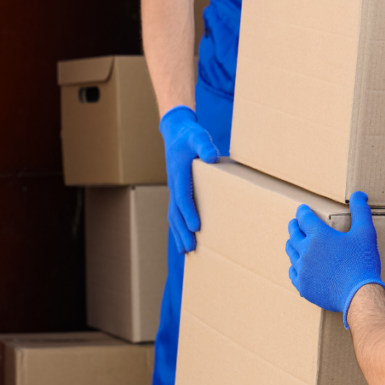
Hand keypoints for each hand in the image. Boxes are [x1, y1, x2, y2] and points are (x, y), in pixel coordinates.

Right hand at [160, 106, 220, 252]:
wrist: (176, 132)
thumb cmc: (190, 135)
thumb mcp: (198, 136)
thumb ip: (205, 145)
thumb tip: (211, 157)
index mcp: (178, 173)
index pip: (183, 196)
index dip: (189, 212)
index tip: (196, 227)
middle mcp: (173, 184)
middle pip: (175, 212)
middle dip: (182, 231)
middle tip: (190, 248)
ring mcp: (174, 189)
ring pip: (173, 215)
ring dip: (178, 233)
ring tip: (186, 251)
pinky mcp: (177, 191)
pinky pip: (175, 212)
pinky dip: (178, 227)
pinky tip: (184, 239)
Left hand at [286, 191, 384, 326]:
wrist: (359, 294)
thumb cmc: (362, 262)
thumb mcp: (365, 232)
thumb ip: (361, 212)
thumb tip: (359, 195)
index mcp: (318, 235)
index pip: (304, 218)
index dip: (303, 212)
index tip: (302, 209)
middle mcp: (306, 251)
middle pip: (293, 234)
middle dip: (294, 226)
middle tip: (295, 223)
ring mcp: (302, 270)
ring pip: (290, 253)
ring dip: (291, 244)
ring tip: (292, 242)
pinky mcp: (303, 286)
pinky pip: (292, 273)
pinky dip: (293, 267)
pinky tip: (296, 266)